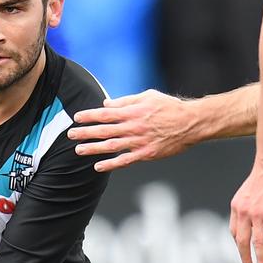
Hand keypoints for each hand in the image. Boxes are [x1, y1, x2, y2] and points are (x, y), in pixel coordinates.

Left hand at [67, 90, 194, 171]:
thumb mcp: (147, 96)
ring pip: (111, 146)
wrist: (191, 123)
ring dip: (93, 148)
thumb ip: (126, 101)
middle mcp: (133, 126)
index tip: (76, 118)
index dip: (89, 116)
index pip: (105, 114)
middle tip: (70, 135)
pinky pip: (125, 160)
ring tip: (79, 150)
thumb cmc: (169, 107)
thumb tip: (106, 104)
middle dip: (85, 132)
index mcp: (133, 112)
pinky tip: (98, 166)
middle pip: (104, 130)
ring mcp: (139, 141)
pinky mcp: (146, 154)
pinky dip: (111, 164)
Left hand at [230, 156, 262, 262]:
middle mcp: (243, 213)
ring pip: (257, 243)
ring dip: (259, 259)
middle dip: (245, 256)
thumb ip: (244, 207)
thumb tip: (247, 218)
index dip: (238, 243)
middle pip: (242, 240)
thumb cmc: (262, 178)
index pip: (234, 231)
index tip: (243, 251)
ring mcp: (257, 215)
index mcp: (236, 207)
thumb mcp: (246, 193)